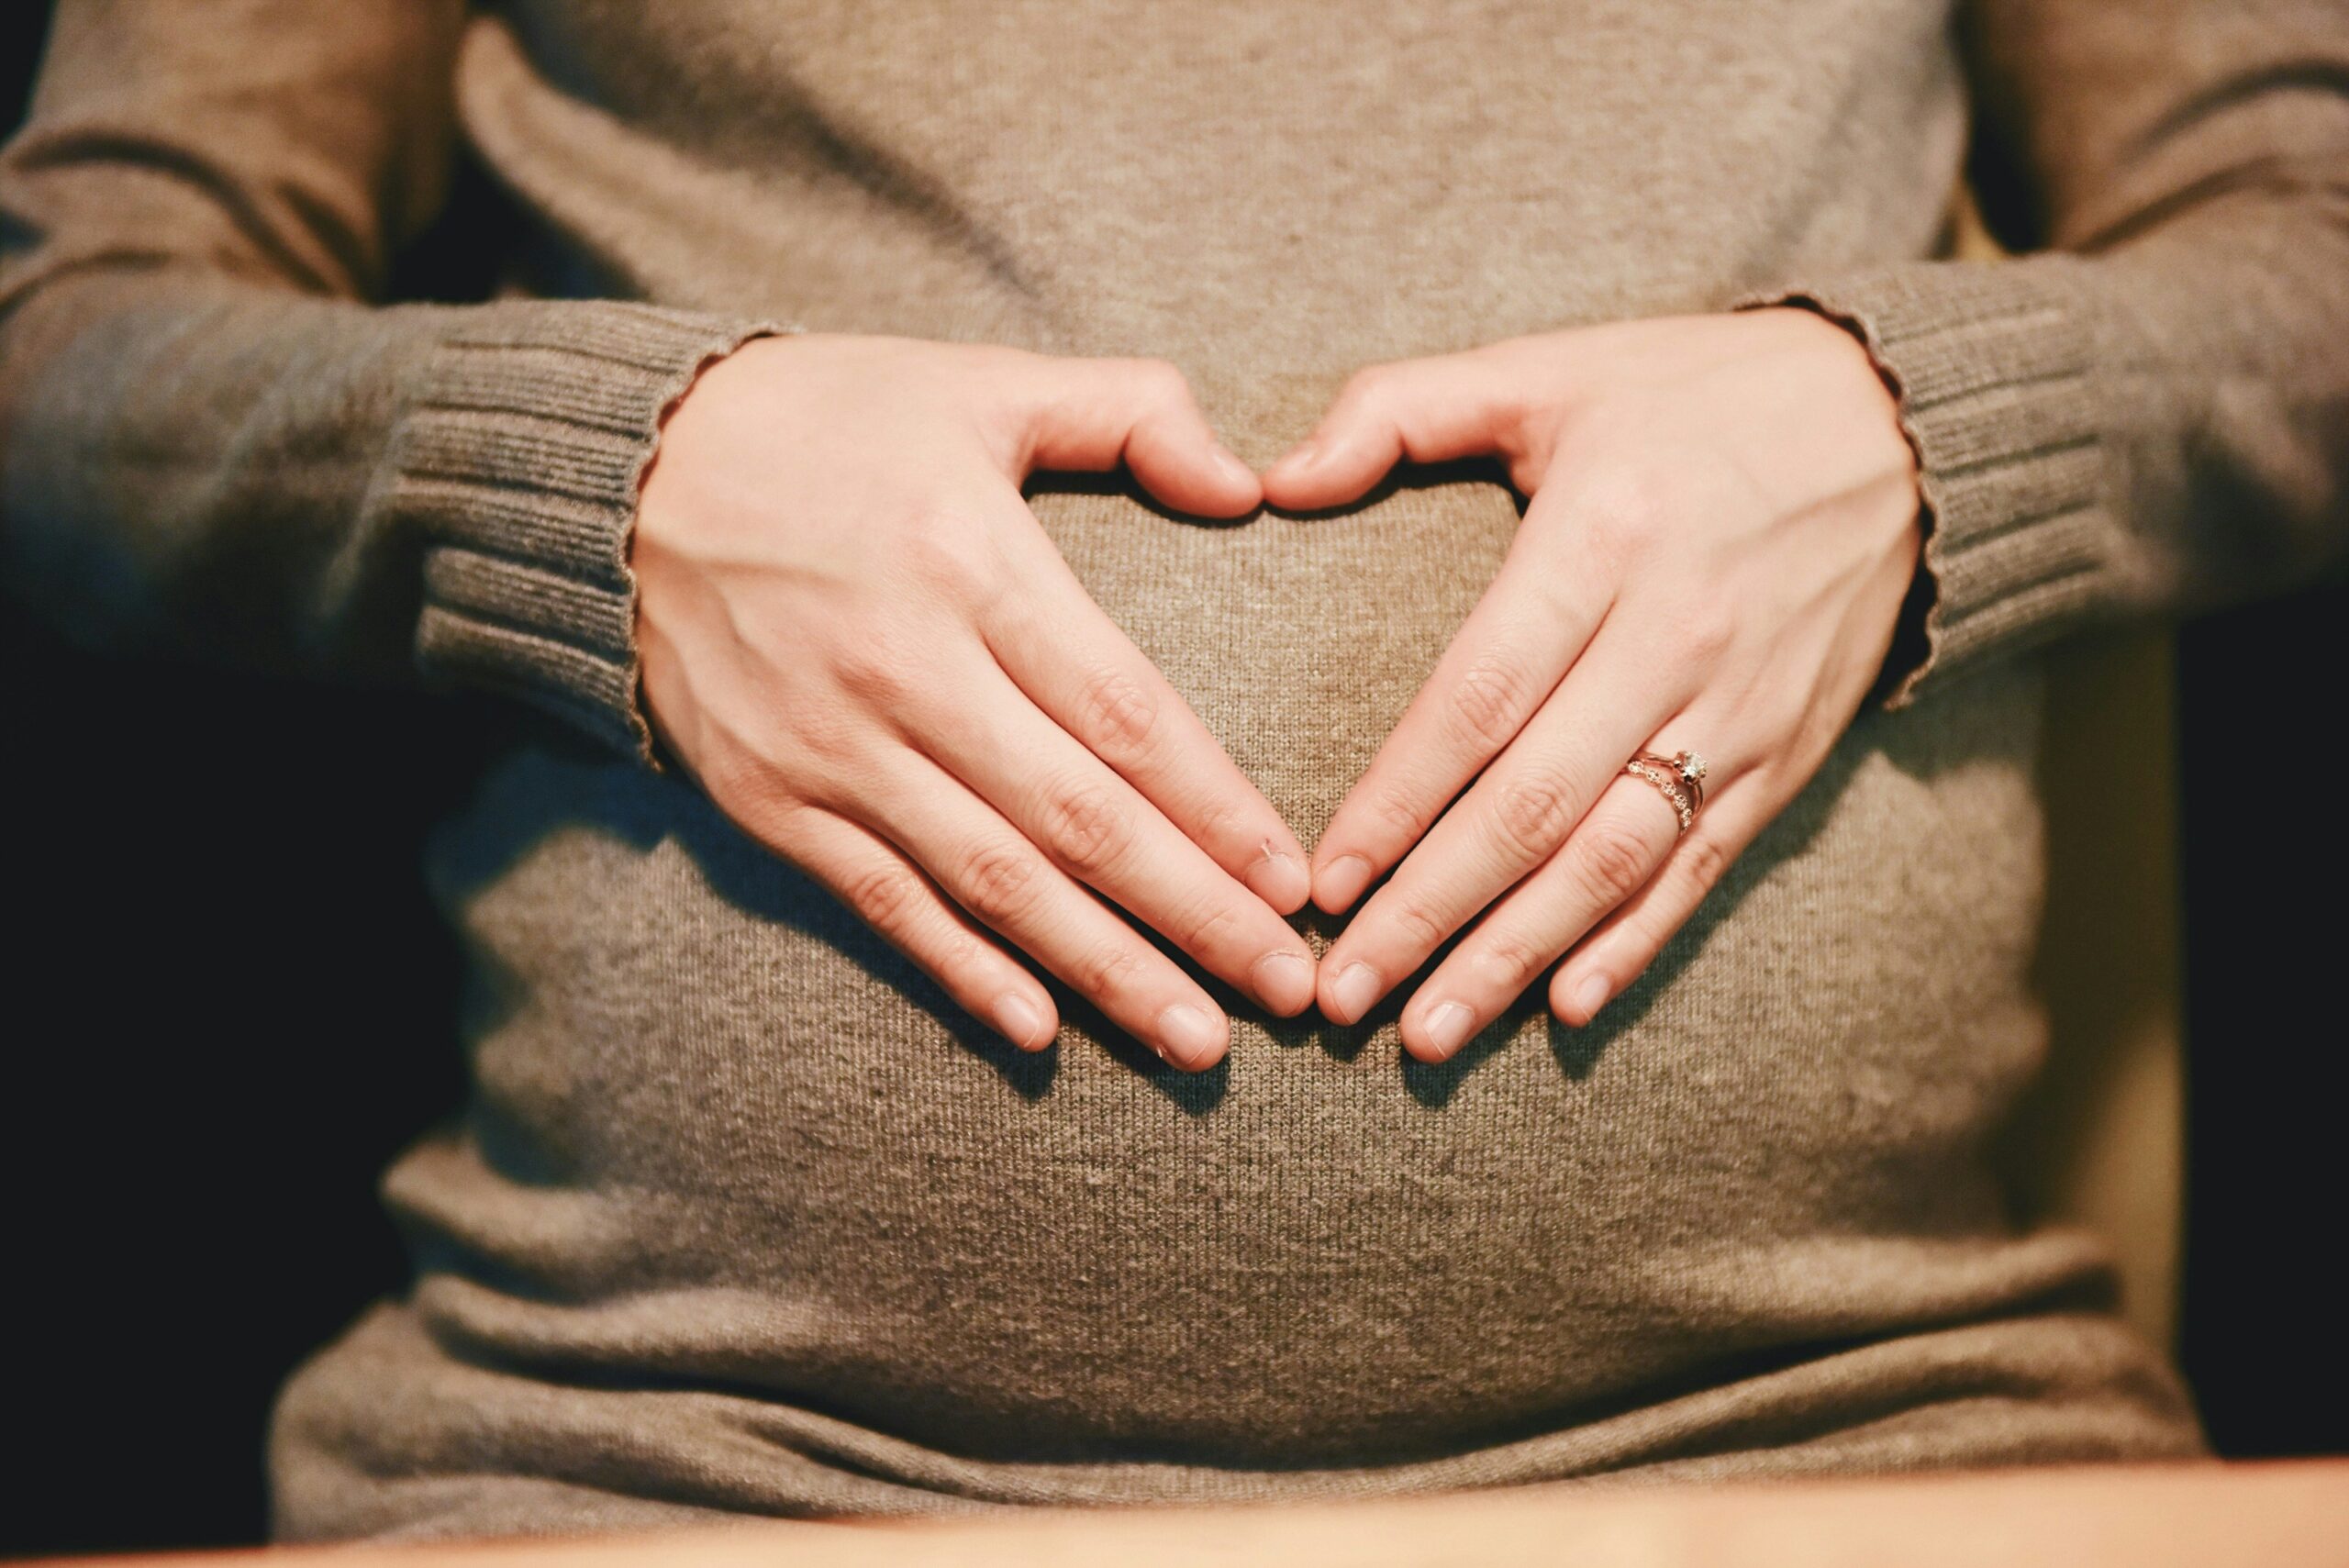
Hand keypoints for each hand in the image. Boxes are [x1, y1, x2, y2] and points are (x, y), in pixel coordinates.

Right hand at [634, 334, 1314, 1069]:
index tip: (1294, 883)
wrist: (619, 472)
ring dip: (1105, 971)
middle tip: (1290, 992)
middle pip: (1078, 821)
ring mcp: (828, 748)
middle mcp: (903, 669)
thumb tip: (1248, 484)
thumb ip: (1128, 412)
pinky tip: (1041, 1032)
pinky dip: (962, 971)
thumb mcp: (979, 382)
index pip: (1124, 714)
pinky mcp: (768, 800)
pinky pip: (883, 904)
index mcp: (970, 561)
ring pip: (993, 883)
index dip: (1217, 809)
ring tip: (1200, 1040)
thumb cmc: (825, 420)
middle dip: (1196, 916)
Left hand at [1262, 309, 1921, 1058]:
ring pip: (1613, 858)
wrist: (1903, 425)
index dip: (1396, 801)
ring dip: (1515, 956)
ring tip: (1428, 1034)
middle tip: (1342, 995)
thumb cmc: (1693, 397)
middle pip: (1534, 805)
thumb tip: (1272, 479)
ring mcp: (1740, 707)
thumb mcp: (1548, 367)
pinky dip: (1635, 944)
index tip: (1321, 883)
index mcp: (1603, 537)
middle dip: (1429, 912)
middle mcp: (1675, 636)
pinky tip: (1565, 1007)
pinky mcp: (1788, 754)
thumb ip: (1400, 411)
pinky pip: (1702, 866)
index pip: (1479, 698)